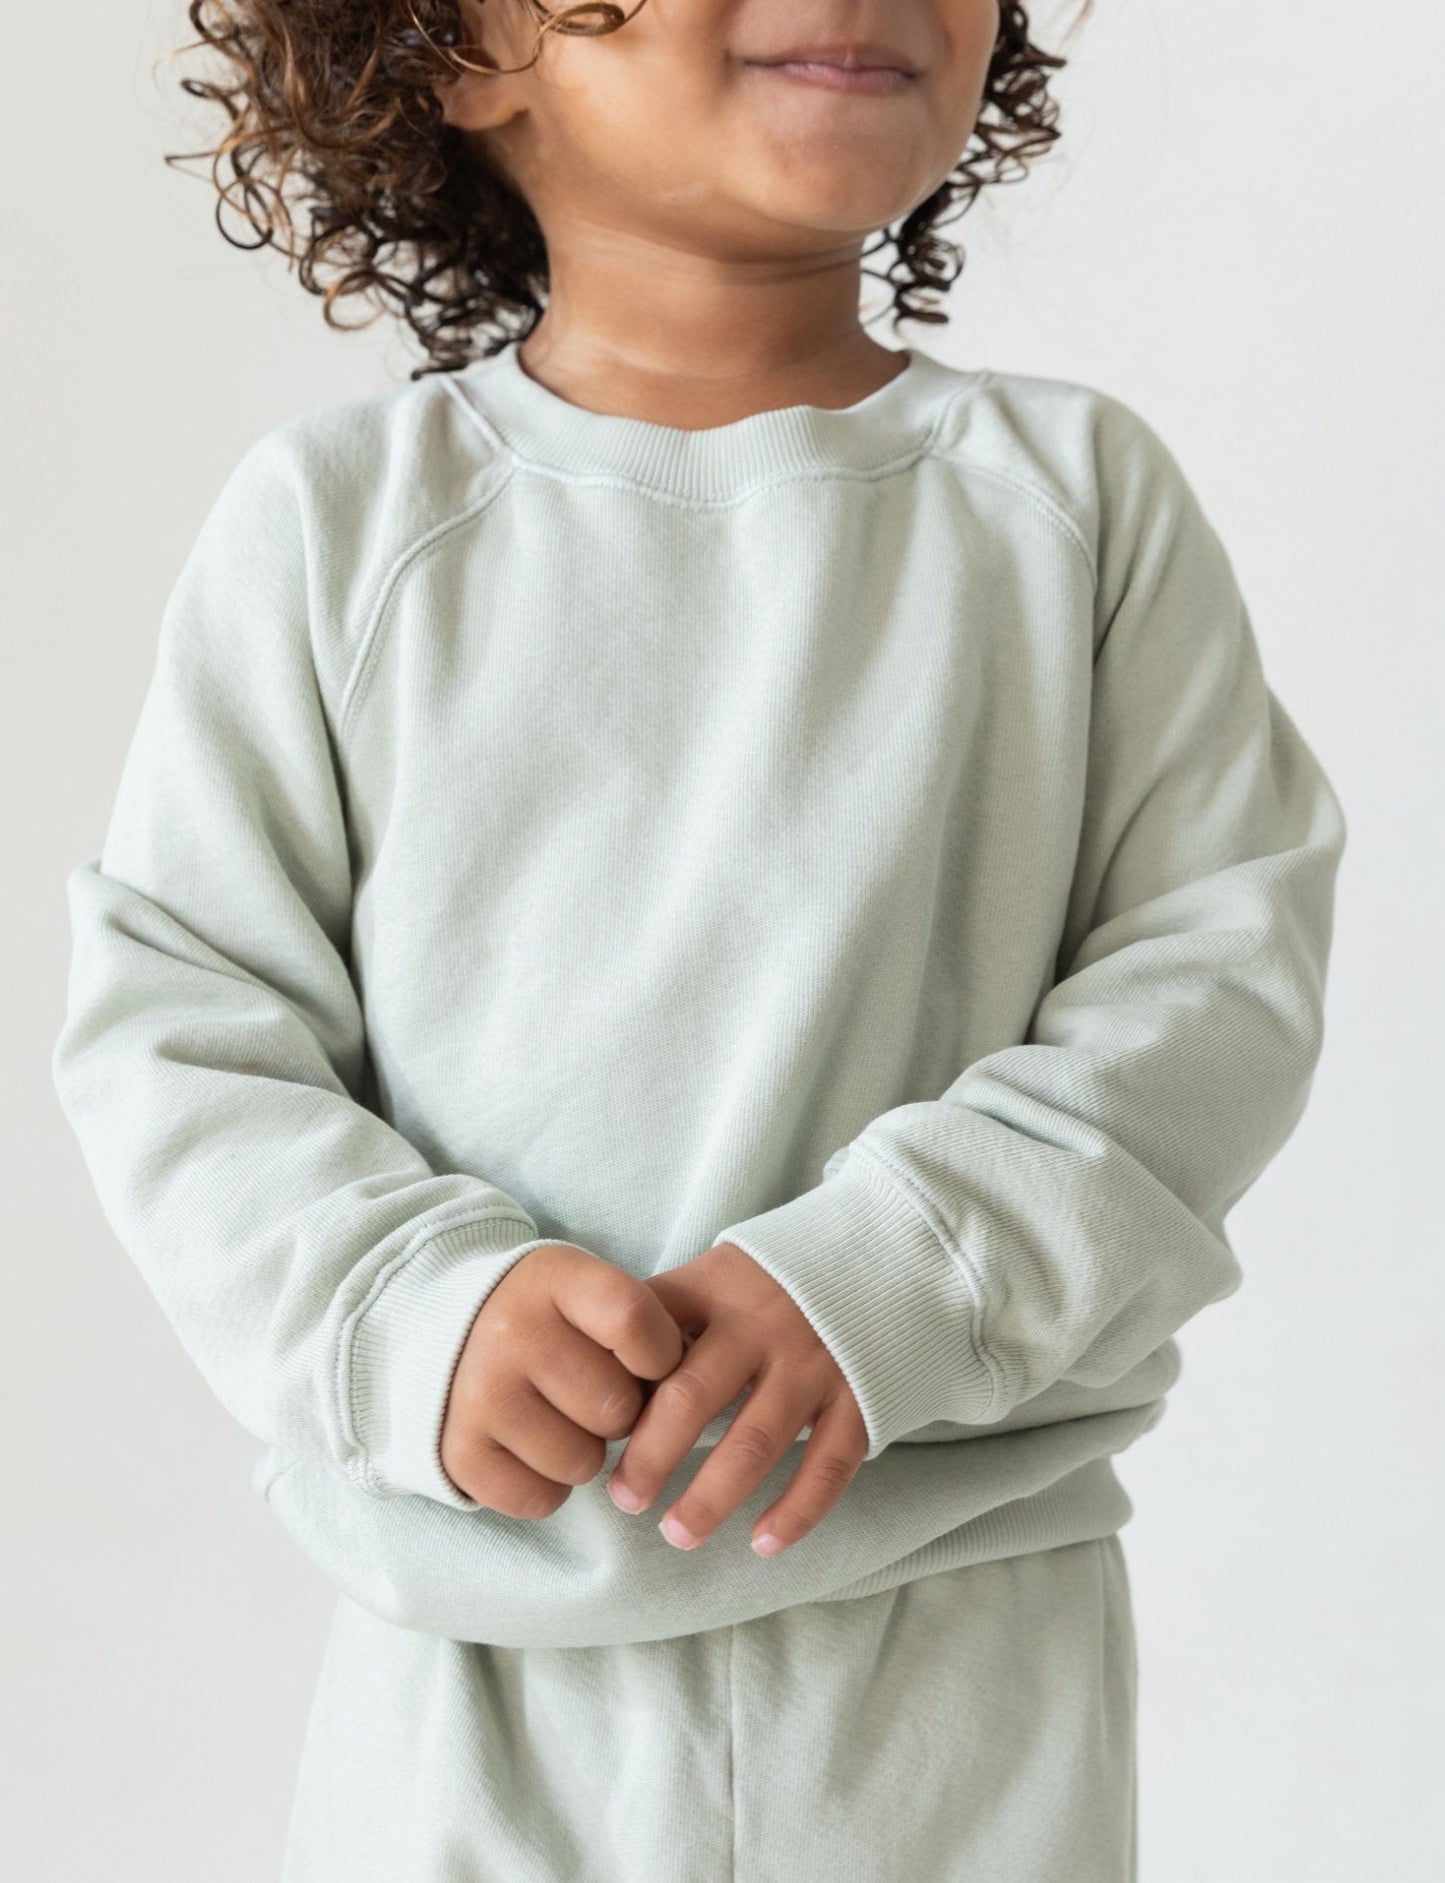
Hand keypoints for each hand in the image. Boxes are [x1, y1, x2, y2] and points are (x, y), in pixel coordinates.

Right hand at [440, 1241, 684, 1515]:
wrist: (442, 1328)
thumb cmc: (546, 1315)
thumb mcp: (587, 1289)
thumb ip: (642, 1326)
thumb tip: (692, 1392)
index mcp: (554, 1279)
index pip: (635, 1322)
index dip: (661, 1355)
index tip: (648, 1360)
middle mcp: (511, 1332)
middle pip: (617, 1407)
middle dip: (622, 1412)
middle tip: (595, 1393)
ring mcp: (479, 1395)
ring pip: (583, 1462)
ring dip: (586, 1452)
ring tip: (560, 1418)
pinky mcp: (458, 1452)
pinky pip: (541, 1500)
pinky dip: (549, 1486)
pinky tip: (533, 1447)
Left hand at [605, 1241, 867, 1557]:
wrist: (888, 1254)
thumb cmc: (777, 1280)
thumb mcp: (719, 1273)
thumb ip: (666, 1315)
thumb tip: (595, 1373)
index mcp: (717, 1290)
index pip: (651, 1342)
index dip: (617, 1392)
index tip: (591, 1436)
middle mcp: (764, 1326)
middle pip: (692, 1397)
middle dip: (651, 1456)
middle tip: (626, 1499)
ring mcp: (815, 1364)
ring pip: (755, 1443)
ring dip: (712, 1497)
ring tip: (677, 1533)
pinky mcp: (860, 1398)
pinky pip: (826, 1465)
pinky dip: (796, 1511)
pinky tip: (762, 1543)